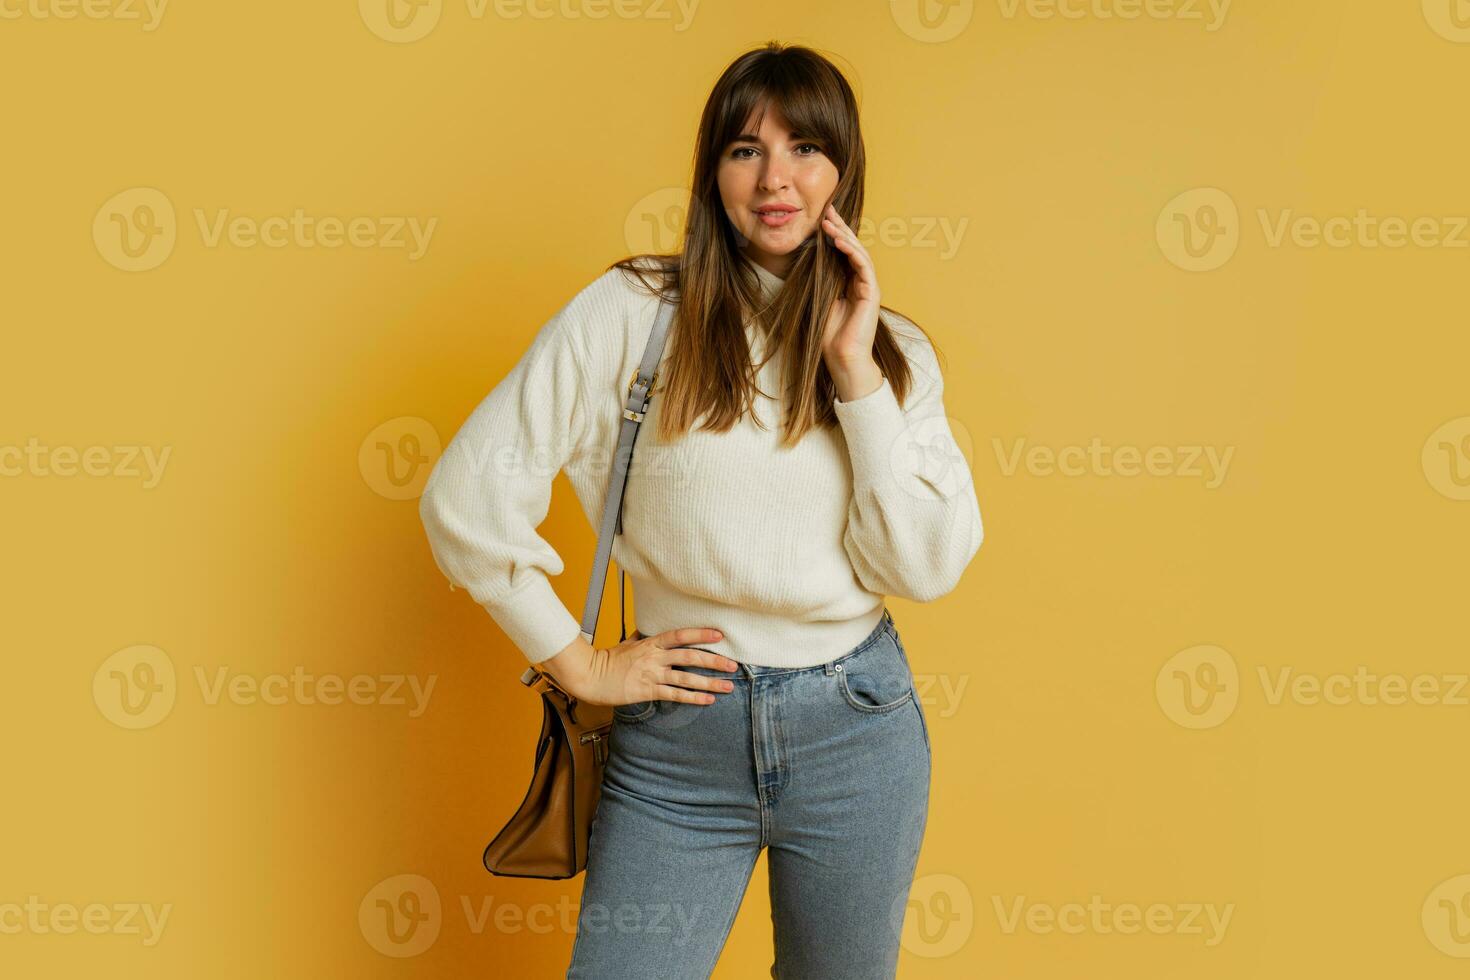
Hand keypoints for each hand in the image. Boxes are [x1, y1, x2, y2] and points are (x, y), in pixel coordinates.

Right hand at [540, 628, 738, 706]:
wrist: (590, 676)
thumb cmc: (608, 659)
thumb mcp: (628, 643)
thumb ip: (644, 638)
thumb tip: (650, 630)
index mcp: (651, 643)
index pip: (681, 635)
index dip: (701, 633)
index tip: (720, 634)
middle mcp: (655, 657)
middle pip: (690, 656)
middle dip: (714, 660)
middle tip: (733, 664)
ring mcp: (652, 675)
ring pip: (686, 678)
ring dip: (709, 682)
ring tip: (728, 686)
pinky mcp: (647, 691)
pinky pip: (675, 695)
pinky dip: (693, 698)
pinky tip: (708, 700)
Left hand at [819, 203, 881, 374]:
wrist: (841, 357)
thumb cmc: (828, 334)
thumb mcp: (819, 299)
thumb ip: (820, 279)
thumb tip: (808, 257)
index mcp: (848, 283)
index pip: (842, 252)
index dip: (834, 234)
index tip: (821, 218)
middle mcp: (860, 282)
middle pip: (852, 247)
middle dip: (839, 228)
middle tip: (827, 210)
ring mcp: (868, 286)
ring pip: (859, 253)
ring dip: (844, 236)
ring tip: (830, 223)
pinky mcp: (872, 292)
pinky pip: (863, 265)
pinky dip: (853, 252)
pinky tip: (840, 242)